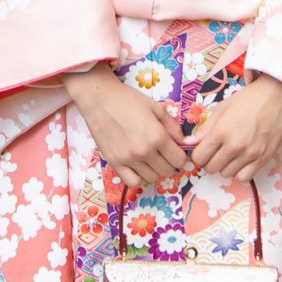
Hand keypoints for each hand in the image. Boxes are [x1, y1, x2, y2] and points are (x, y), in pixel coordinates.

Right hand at [62, 63, 186, 188]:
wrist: (99, 99)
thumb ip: (172, 125)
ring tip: (150, 158)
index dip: (180, 156)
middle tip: (163, 153)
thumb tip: (182, 141)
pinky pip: (132, 182)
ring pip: (152, 178)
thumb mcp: (155, 107)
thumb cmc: (128, 100)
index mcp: (157, 136)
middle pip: (167, 171)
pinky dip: (138, 177)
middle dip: (169, 163)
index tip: (176, 151)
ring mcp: (128, 159)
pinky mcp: (114, 163)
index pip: (179, 160)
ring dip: (154, 170)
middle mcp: (144, 151)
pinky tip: (137, 166)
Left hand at [185, 72, 281, 182]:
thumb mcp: (223, 107)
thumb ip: (205, 128)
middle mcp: (234, 146)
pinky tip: (242, 160)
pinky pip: (244, 178)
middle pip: (211, 168)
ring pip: (226, 174)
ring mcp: (250, 154)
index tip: (204, 148)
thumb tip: (189, 142)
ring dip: (225, 165)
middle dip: (210, 160)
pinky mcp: (264, 159)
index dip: (199, 154)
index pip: (199, 157)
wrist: (278, 96)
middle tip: (217, 150)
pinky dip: (240, 171)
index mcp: (222, 131)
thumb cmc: (249, 98)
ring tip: (231, 152)